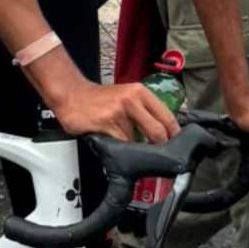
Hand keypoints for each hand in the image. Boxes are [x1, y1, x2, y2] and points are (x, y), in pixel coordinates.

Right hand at [51, 79, 178, 144]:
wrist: (72, 94)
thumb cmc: (101, 98)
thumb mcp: (127, 95)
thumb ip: (145, 109)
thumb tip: (165, 131)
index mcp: (141, 92)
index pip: (167, 116)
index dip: (174, 134)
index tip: (176, 145)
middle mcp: (131, 100)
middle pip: (157, 131)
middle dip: (160, 147)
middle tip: (159, 155)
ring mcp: (118, 112)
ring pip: (137, 141)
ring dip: (135, 148)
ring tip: (127, 145)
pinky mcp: (105, 124)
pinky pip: (120, 144)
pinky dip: (120, 148)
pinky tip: (114, 143)